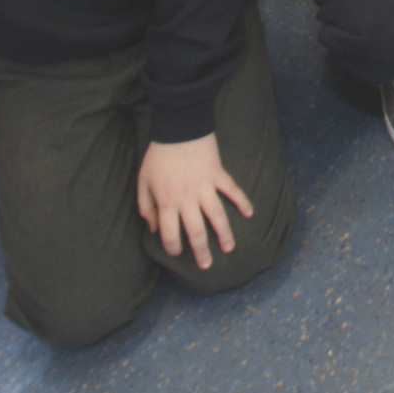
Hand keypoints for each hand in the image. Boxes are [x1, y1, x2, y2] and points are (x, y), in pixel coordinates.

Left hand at [137, 131, 254, 259]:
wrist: (178, 127)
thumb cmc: (158, 156)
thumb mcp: (143, 182)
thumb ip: (146, 207)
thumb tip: (153, 227)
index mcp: (167, 202)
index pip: (170, 233)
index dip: (173, 247)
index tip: (177, 253)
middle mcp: (187, 199)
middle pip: (196, 231)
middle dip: (201, 251)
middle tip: (206, 265)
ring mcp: (205, 187)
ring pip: (217, 216)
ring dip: (224, 234)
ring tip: (229, 248)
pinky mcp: (218, 174)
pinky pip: (233, 190)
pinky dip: (242, 201)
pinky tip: (250, 213)